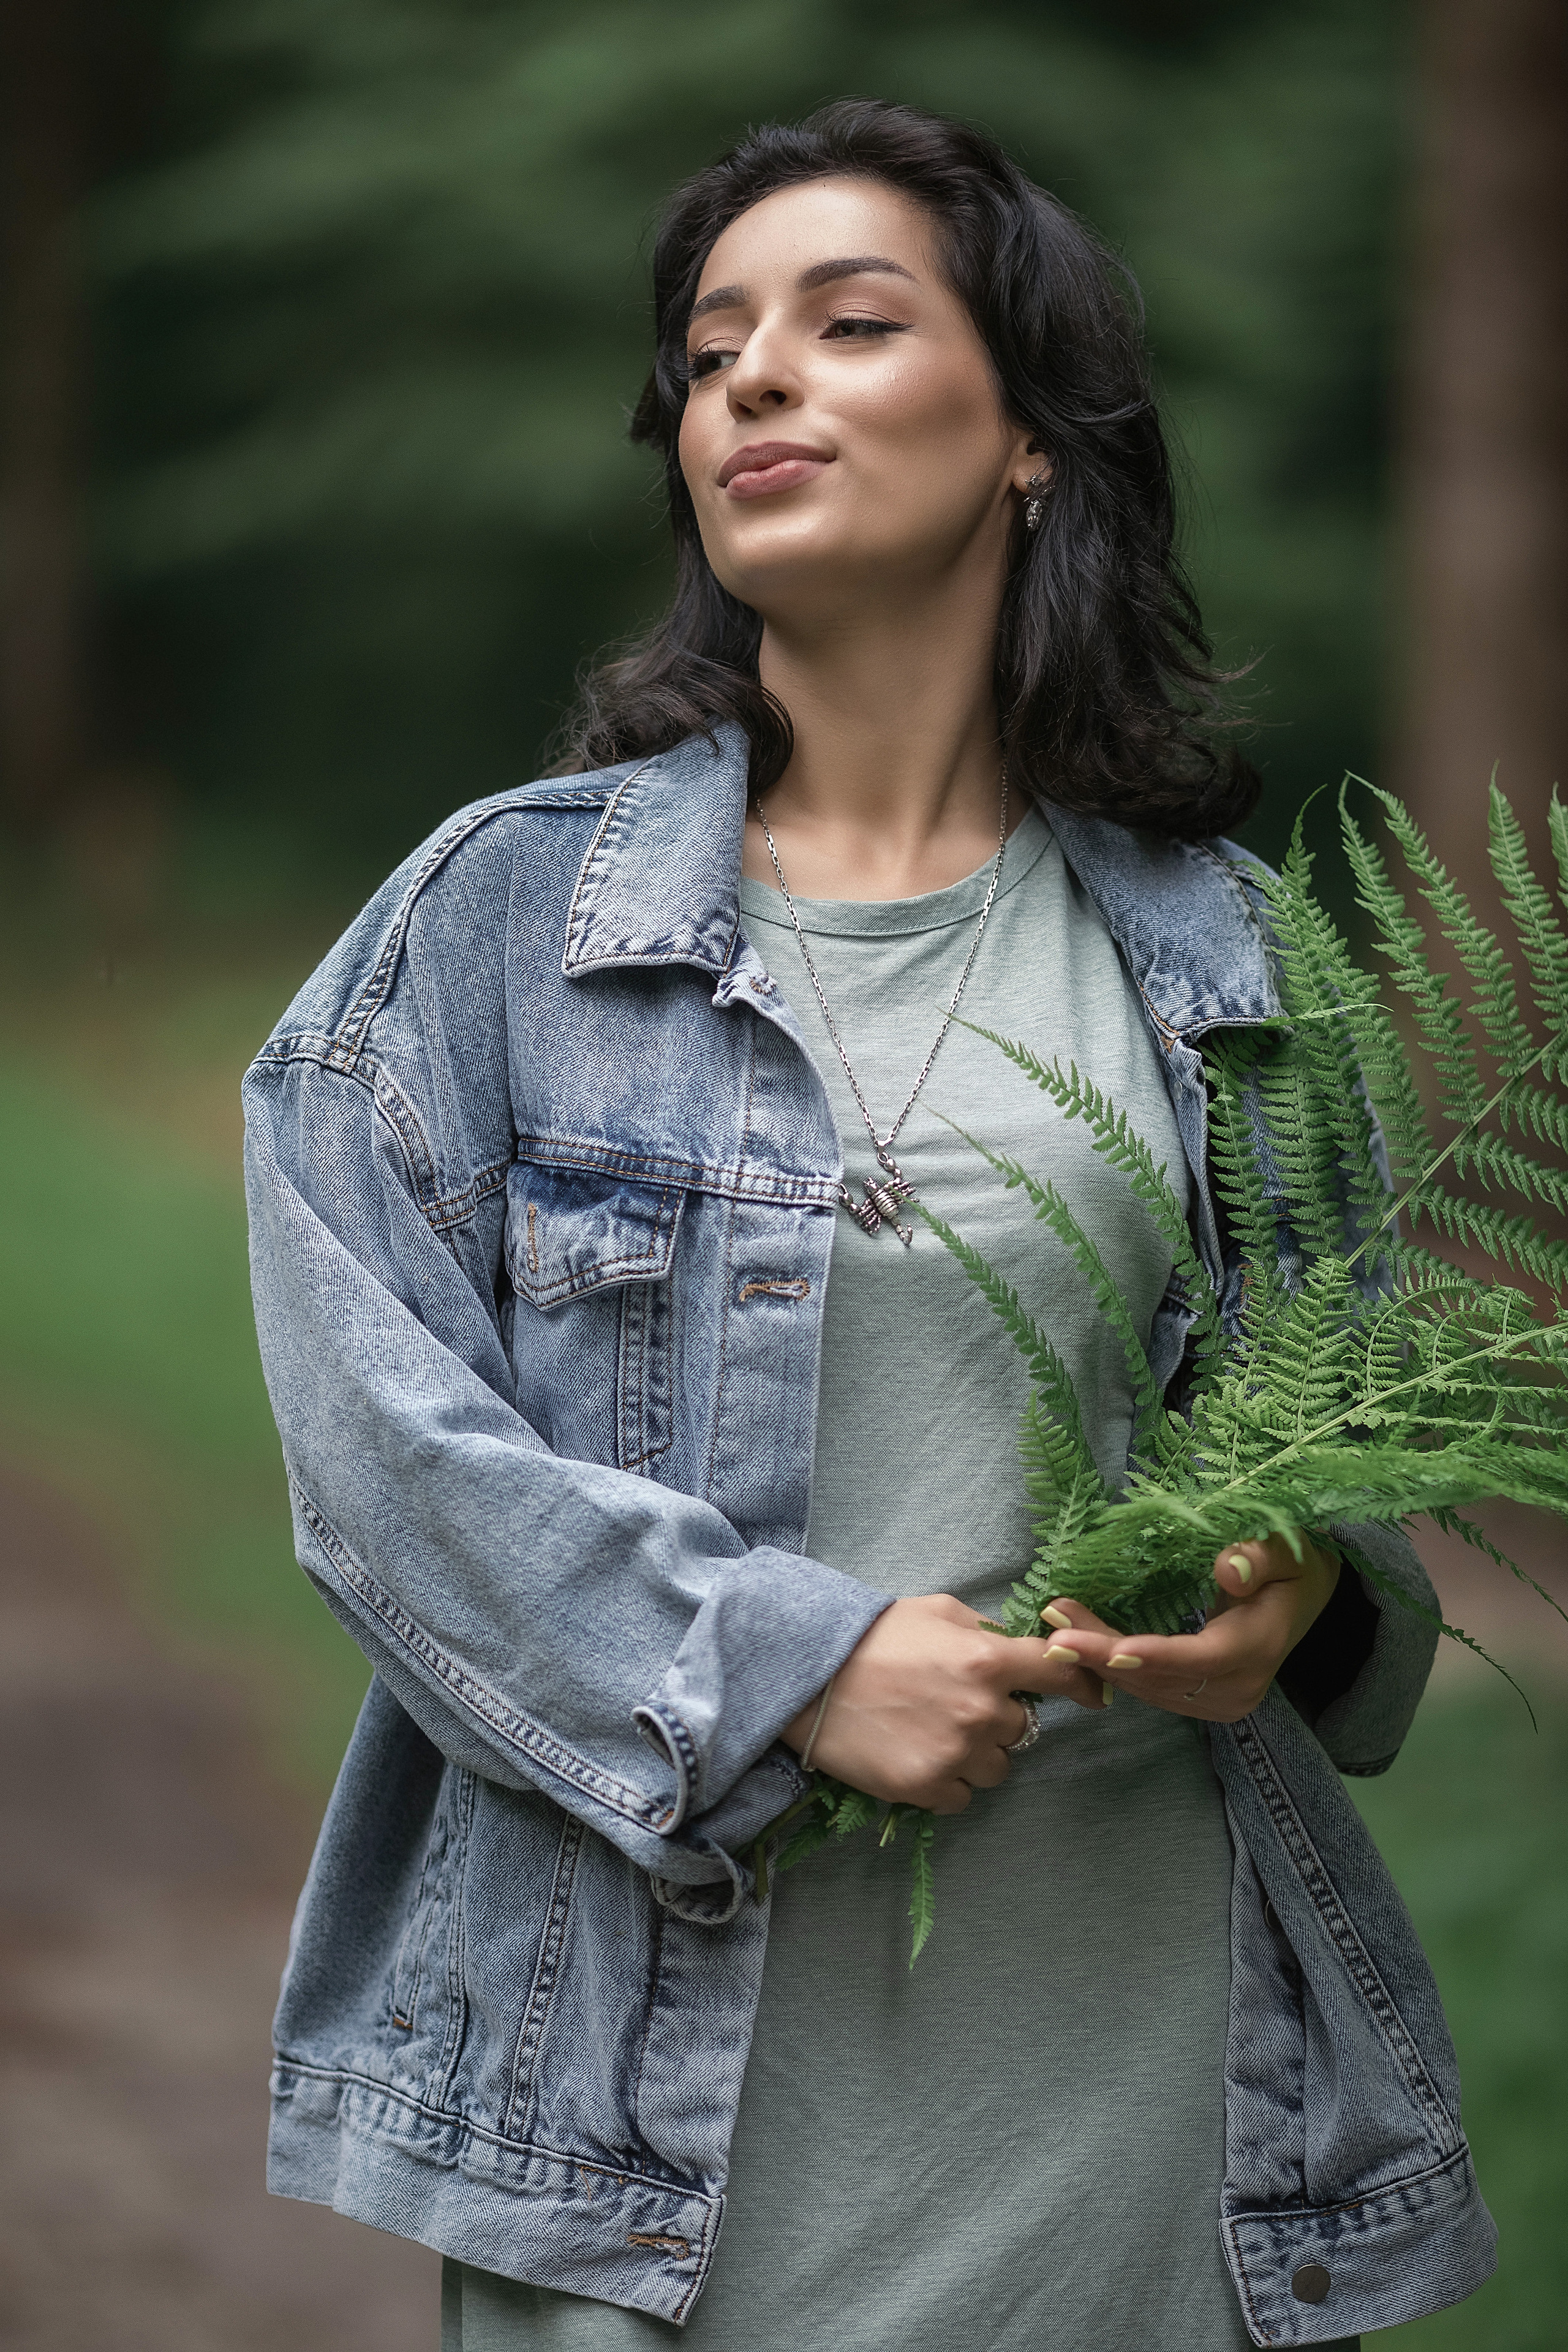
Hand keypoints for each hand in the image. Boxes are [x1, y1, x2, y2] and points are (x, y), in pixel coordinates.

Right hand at [781, 1592, 1107, 1814]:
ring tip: (931, 1732)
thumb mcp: (937, 1611)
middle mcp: (981, 1710)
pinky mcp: (926, 1788)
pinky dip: (948, 1783)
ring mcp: (956, 1753)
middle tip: (954, 1705)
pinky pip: (963, 1797)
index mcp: (988, 1660)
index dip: (1081, 1683)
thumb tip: (1017, 1646)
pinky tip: (916, 1755)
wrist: (808, 1674)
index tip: (1093, 1695)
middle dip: (998, 1720)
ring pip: (997, 1769)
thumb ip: (985, 1631)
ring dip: (977, 1755)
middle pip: (1022, 1729)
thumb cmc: (873, 1635)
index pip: (1058, 1673)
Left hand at [1039, 1533, 1341, 1722]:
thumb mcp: (1287, 1550)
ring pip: (1149, 1687)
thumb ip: (1260, 1557)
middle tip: (1054, 1627)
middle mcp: (1238, 1687)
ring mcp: (1220, 1700)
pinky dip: (1113, 1668)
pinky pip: (1150, 1689)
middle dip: (1104, 1653)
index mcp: (1259, 1647)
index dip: (1154, 1655)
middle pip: (1162, 1676)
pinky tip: (1078, 1643)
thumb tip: (1229, 1569)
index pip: (1201, 1658)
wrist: (1305, 1601)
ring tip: (1056, 1625)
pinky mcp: (1202, 1701)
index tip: (1108, 1649)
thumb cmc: (1293, 1567)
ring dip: (1099, 1661)